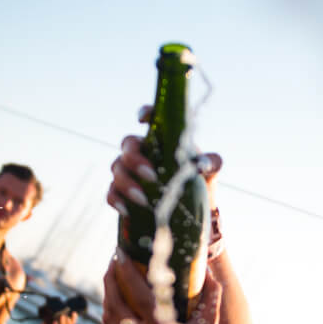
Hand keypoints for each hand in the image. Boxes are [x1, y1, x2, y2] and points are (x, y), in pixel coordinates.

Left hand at [39, 312, 77, 323]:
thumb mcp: (53, 319)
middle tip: (65, 314)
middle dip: (68, 320)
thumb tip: (62, 309)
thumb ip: (58, 316)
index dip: (74, 318)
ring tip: (61, 316)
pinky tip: (55, 322)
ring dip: (63, 322)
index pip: (73, 323)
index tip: (74, 312)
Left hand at [102, 248, 221, 323]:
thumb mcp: (210, 323)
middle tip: (113, 258)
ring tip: (112, 273)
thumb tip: (208, 271)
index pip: (138, 296)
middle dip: (110, 278)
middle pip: (114, 304)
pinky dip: (110, 307)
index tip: (121, 253)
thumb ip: (211, 295)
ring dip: (107, 292)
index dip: (127, 273)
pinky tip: (116, 295)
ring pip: (109, 316)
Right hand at [106, 106, 222, 215]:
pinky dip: (116, 200)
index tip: (142, 119)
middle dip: (135, 159)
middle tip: (152, 176)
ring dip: (127, 184)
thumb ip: (211, 162)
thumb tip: (203, 164)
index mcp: (161, 140)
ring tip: (143, 200)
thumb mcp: (208, 171)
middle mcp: (141, 152)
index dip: (145, 113)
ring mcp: (129, 172)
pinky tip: (127, 210)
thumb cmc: (197, 181)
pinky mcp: (123, 193)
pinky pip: (111, 193)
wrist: (190, 210)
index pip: (151, 119)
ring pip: (116, 169)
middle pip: (127, 145)